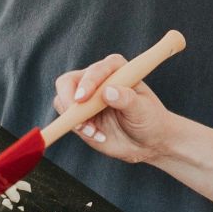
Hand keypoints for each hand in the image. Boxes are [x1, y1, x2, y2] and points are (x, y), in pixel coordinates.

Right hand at [51, 54, 179, 163]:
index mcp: (116, 69)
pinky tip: (97, 135)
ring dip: (73, 119)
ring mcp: (86, 97)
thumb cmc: (150, 120)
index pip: (95, 70)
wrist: (148, 141)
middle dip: (69, 100)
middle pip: (68, 82)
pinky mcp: (80, 114)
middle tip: (78, 120)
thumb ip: (127, 99)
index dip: (87, 83)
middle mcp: (97, 79)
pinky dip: (77, 128)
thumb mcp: (143, 110)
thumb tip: (108, 91)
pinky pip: (67, 119)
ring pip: (62, 101)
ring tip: (94, 132)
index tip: (83, 99)